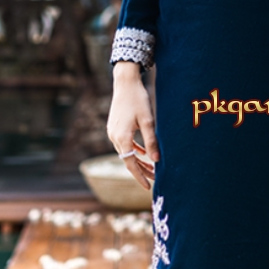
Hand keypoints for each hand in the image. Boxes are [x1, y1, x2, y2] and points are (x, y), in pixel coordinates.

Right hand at [106, 62, 157, 187]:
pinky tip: (143, 153)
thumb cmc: (138, 99)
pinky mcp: (114, 127)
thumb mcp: (148, 121)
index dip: (140, 176)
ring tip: (152, 167)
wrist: (125, 82)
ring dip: (138, 160)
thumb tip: (156, 160)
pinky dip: (134, 150)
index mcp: (122, 138)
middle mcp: (114, 137)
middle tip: (155, 178)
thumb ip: (151, 141)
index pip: (131, 164)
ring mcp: (113, 132)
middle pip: (128, 160)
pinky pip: (124, 144)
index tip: (148, 186)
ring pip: (126, 152)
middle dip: (141, 171)